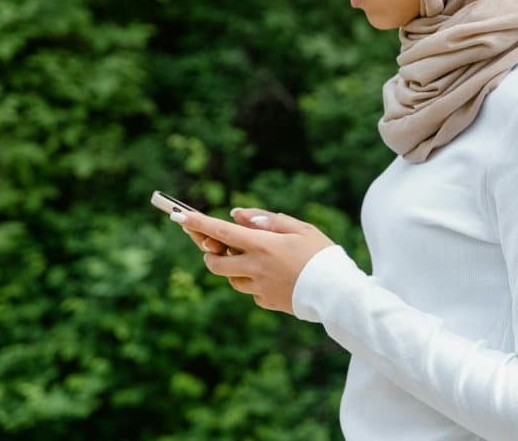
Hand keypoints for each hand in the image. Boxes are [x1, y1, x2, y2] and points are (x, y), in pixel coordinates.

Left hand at [170, 207, 335, 314]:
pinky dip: (255, 282)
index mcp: (262, 245)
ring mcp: (259, 288)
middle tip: (217, 247)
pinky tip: (276, 277)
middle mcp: (255, 268)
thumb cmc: (322, 254)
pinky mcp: (267, 303)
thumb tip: (238, 215)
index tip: (179, 216)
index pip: (221, 232)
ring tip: (256, 260)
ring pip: (232, 279)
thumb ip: (267, 220)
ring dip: (234, 269)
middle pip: (216, 263)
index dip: (198, 223)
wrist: (338, 292)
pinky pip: (251, 291)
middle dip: (211, 254)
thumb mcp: (299, 228)